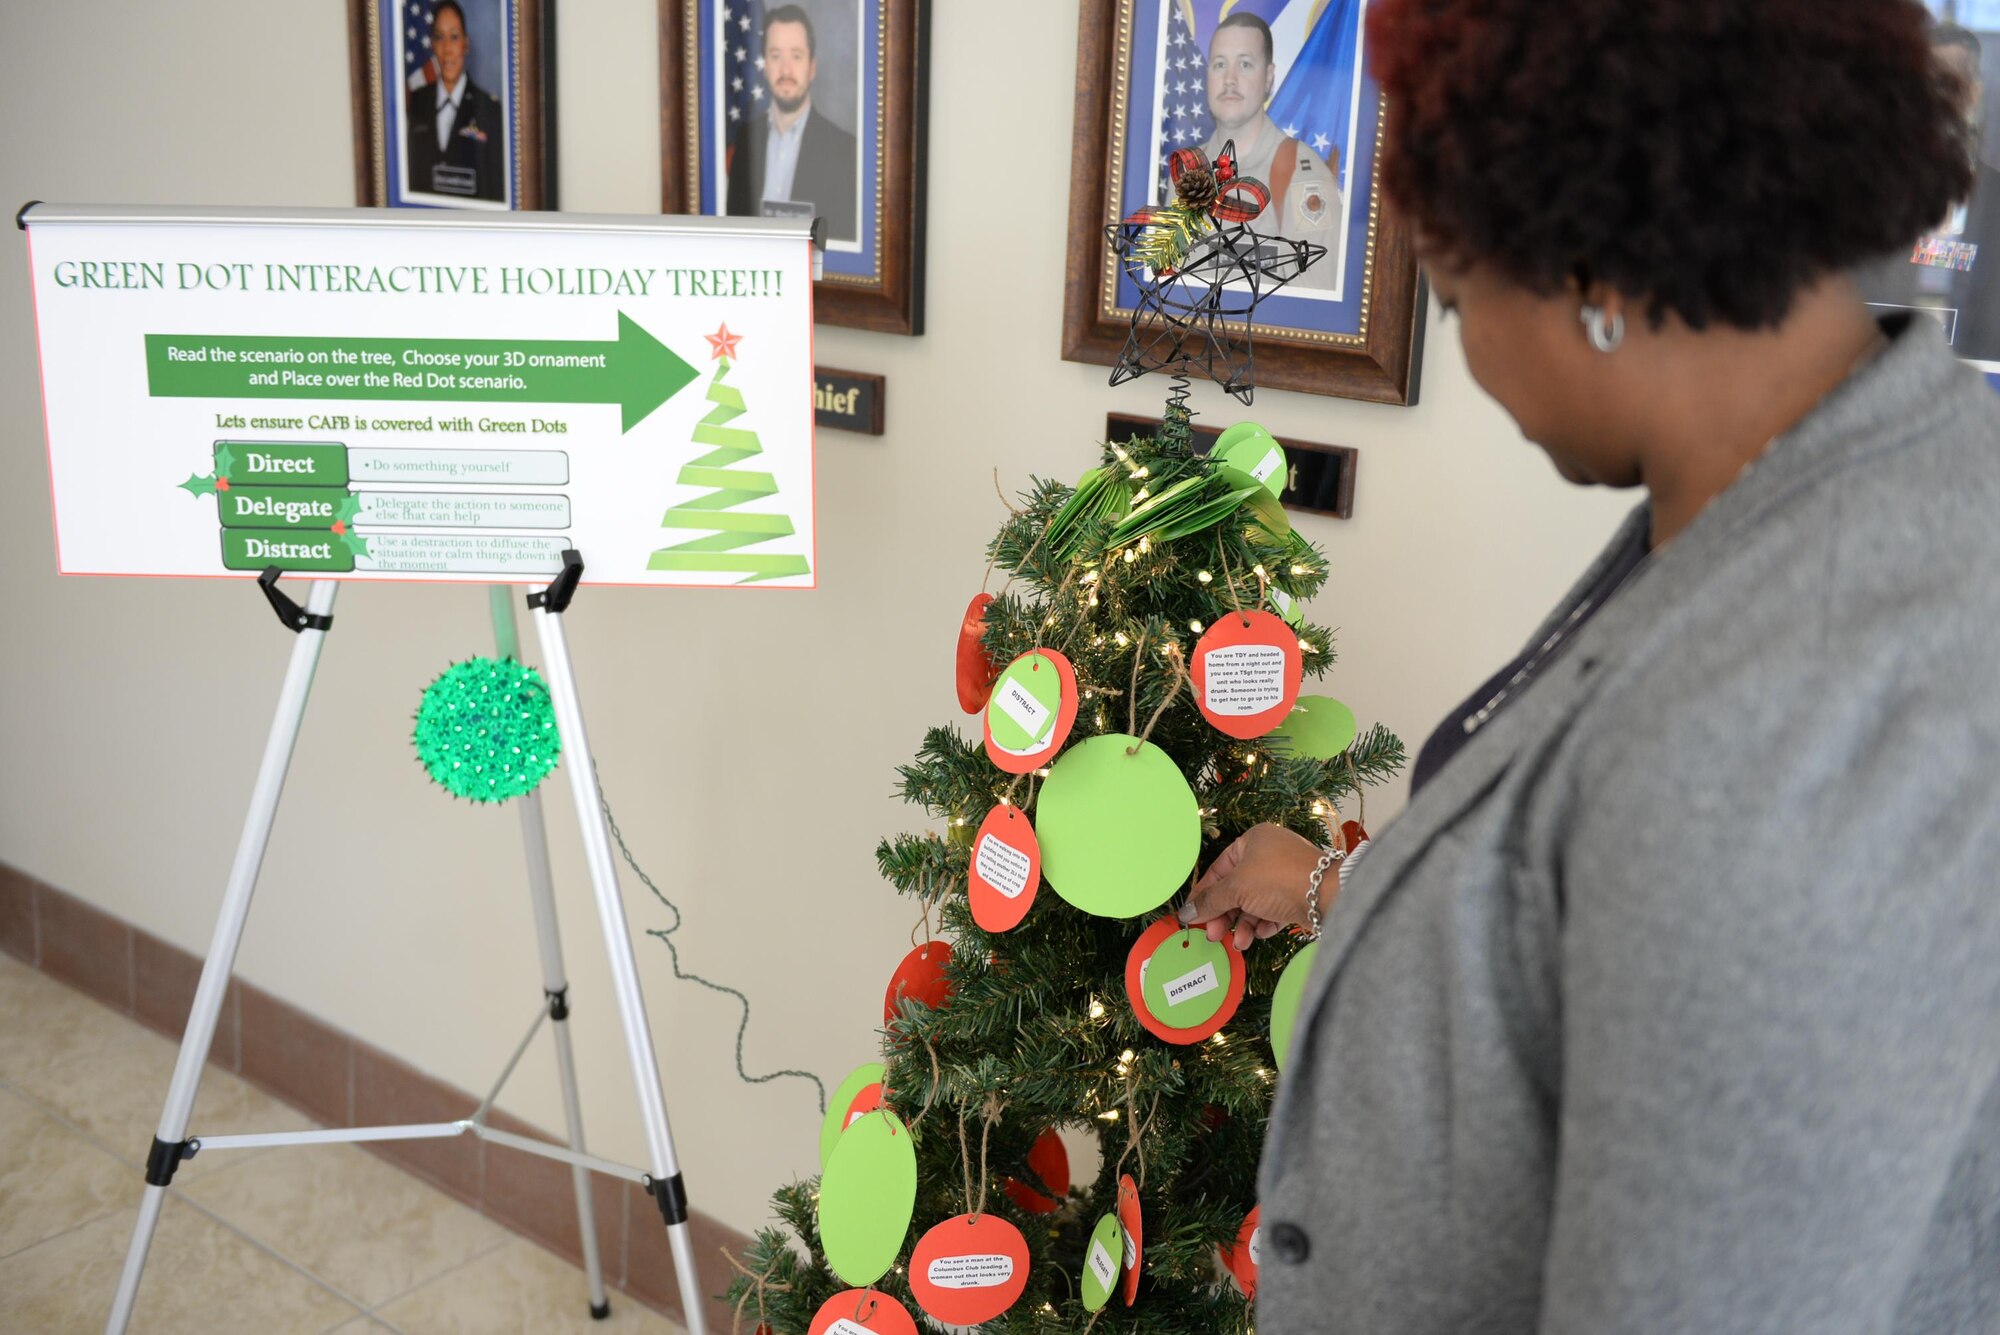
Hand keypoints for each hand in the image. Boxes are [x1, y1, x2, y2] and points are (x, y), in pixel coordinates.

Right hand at [1178, 823, 1325, 951]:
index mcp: (1253, 841)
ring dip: (1243, 924)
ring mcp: (1284, 876)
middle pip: (1236, 889)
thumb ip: (1210, 901)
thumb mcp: (1236, 888)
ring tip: (1240, 942)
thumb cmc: (1279, 880)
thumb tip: (1186, 912)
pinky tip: (1260, 934)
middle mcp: (1269, 855)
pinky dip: (1263, 924)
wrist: (1328, 895)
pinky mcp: (1297, 896)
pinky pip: (1272, 912)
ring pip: (1254, 903)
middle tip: (1214, 934)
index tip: (1192, 914)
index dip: (1204, 893)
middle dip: (1224, 914)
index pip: (1219, 868)